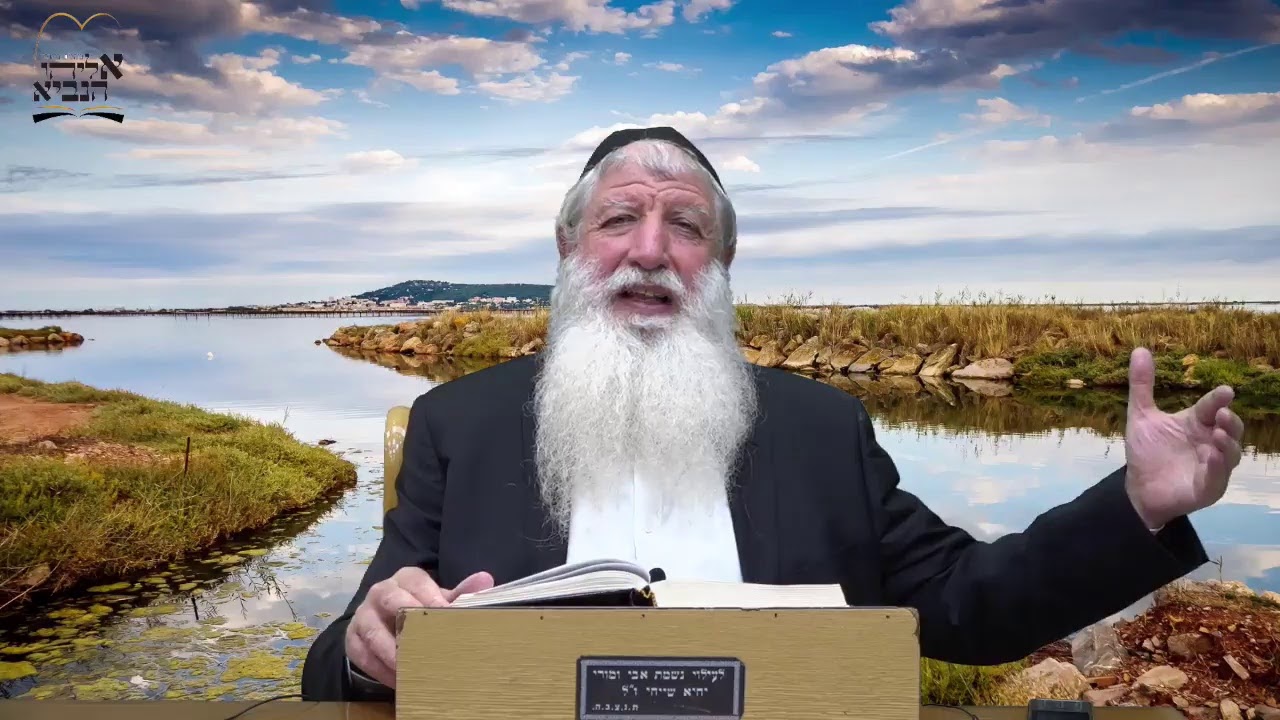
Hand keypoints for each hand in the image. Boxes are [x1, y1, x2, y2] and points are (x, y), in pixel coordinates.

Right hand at [345, 567, 493, 687]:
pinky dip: (379, 669)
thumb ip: (461, 592)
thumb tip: (485, 579)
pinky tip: (398, 680)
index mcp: (406, 578)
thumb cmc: (420, 608)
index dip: (430, 596)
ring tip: (411, 667)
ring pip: (372, 630)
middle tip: (427, 641)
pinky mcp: (352, 638)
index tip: (445, 613)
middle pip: (390, 600)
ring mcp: (363, 615)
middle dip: (409, 620)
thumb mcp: (440, 599)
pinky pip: (362, 654)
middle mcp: (381, 592)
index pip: (416, 581)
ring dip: (392, 651)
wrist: (385, 621)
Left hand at [1124, 347, 1244, 529]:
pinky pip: (1217, 477)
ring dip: (1227, 444)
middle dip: (1230, 421)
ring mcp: (1213, 465)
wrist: (1139, 488)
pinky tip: (1208, 456)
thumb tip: (1139, 349)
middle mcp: (1210, 441)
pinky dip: (1216, 467)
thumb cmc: (1147, 451)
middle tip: (1221, 413)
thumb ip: (1142, 385)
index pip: (1211, 407)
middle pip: (1230, 428)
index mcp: (1197, 423)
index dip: (1218, 399)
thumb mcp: (1141, 416)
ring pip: (1230, 453)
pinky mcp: (1208, 487)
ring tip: (1217, 434)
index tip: (1225, 391)